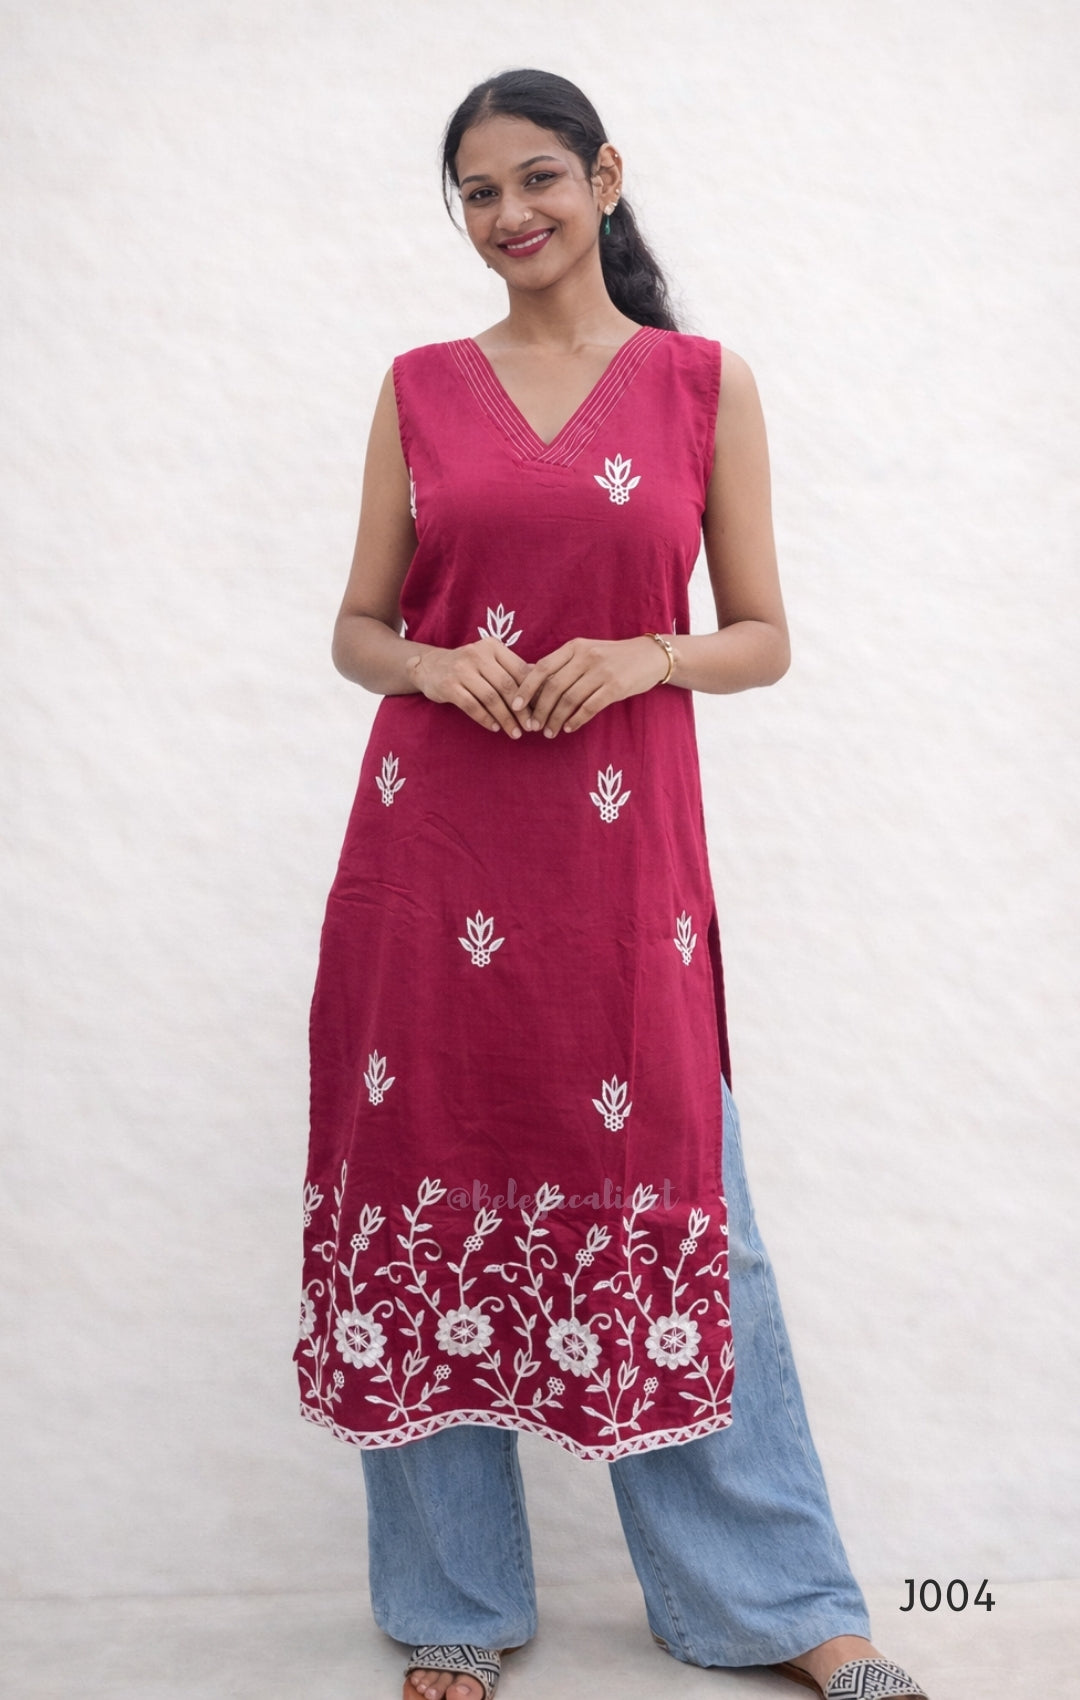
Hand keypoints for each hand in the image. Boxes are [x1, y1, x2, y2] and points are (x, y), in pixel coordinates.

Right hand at [407, 638, 529, 735]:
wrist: (430, 666)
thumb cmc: (469, 667)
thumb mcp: (490, 661)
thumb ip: (513, 671)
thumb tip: (545, 686)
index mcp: (493, 647)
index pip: (519, 670)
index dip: (532, 693)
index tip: (541, 711)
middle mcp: (477, 654)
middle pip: (506, 685)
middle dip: (521, 710)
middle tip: (530, 727)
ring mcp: (461, 669)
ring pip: (490, 697)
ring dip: (505, 718)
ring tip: (514, 733)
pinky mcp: (448, 685)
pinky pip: (472, 706)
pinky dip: (485, 719)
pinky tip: (495, 728)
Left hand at [511, 636, 669, 736]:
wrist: (649, 656)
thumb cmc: (612, 657)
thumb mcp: (586, 652)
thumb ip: (563, 664)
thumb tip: (530, 681)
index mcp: (575, 647)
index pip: (542, 667)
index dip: (526, 688)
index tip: (516, 706)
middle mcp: (586, 657)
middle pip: (554, 687)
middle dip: (540, 710)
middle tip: (532, 726)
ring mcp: (602, 671)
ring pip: (570, 700)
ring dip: (556, 719)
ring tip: (549, 732)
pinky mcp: (616, 687)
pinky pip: (589, 707)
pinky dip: (576, 720)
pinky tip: (569, 728)